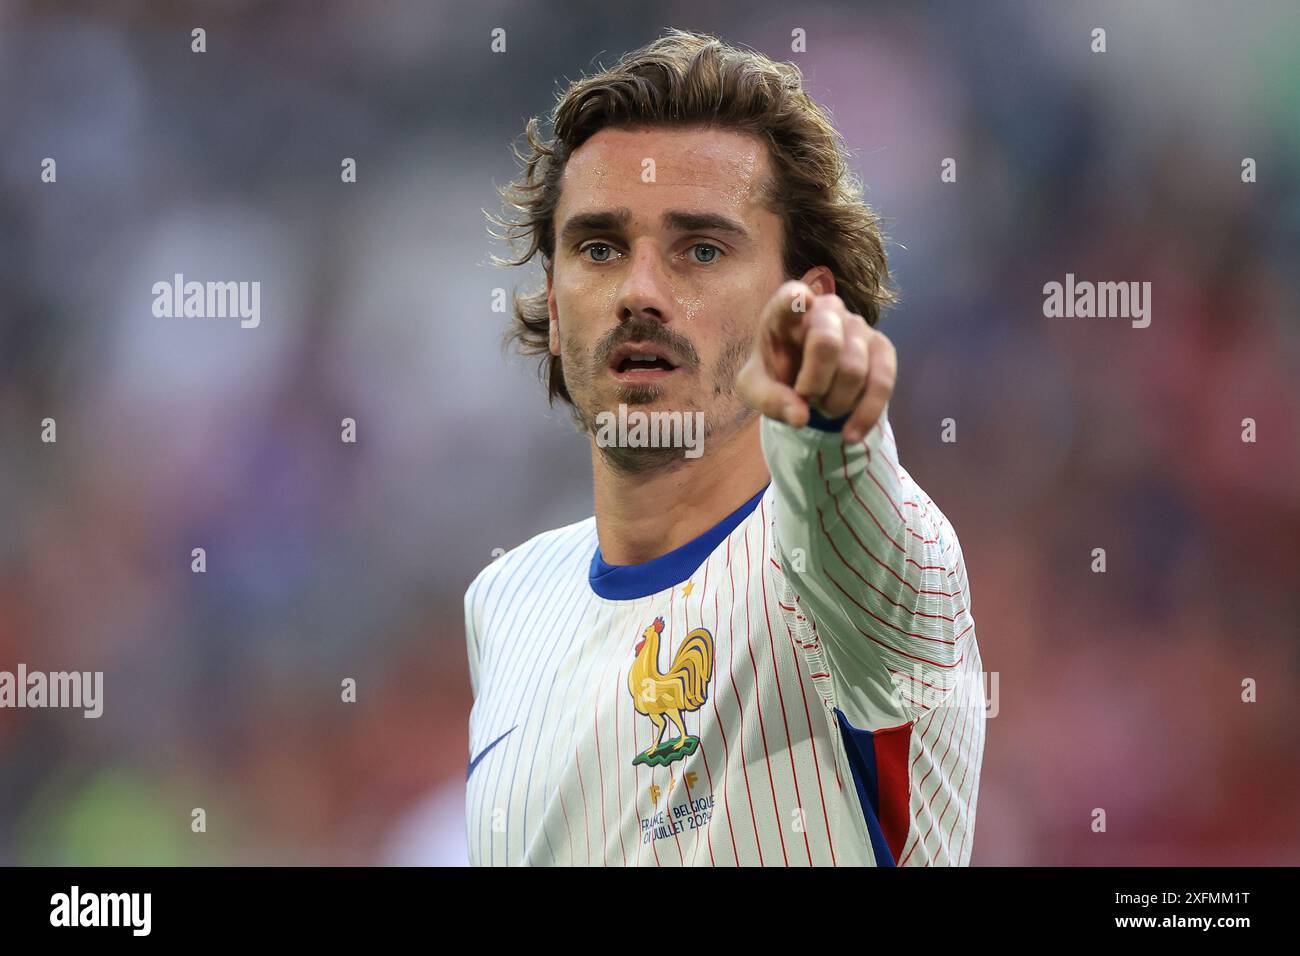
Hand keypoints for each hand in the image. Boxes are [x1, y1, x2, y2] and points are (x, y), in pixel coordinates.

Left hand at [736, 280, 896, 442]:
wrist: (804, 381)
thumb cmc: (775, 374)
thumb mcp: (755, 389)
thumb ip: (769, 399)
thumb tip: (800, 418)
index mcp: (785, 311)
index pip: (790, 297)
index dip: (795, 299)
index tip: (799, 299)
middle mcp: (826, 308)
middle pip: (827, 342)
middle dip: (813, 384)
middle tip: (805, 396)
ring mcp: (857, 325)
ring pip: (854, 370)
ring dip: (834, 402)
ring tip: (822, 405)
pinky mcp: (882, 348)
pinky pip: (882, 382)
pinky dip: (866, 414)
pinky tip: (851, 434)